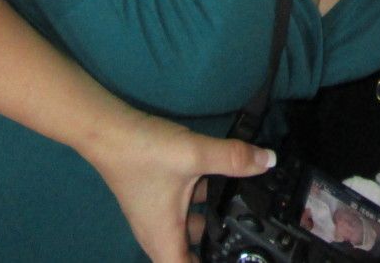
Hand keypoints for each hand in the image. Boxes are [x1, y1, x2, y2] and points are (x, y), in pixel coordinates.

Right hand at [87, 111, 273, 261]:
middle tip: (247, 234)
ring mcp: (158, 214)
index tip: (234, 257)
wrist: (109, 129)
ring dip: (214, 220)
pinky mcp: (160, 196)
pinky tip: (228, 181)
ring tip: (245, 207)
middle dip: (216, 246)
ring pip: (191, 229)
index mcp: (164, 240)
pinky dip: (206, 200)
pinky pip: (187, 208)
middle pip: (191, 254)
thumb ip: (233, 158)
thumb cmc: (145, 154)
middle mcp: (159, 234)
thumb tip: (270, 161)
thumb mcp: (194, 155)